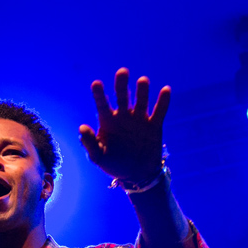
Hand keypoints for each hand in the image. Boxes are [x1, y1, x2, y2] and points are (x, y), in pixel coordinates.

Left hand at [79, 67, 169, 183]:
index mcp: (108, 121)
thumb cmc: (114, 164)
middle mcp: (123, 116)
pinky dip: (163, 101)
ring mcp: (140, 119)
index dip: (99, 94)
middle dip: (122, 84)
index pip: (102, 105)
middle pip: (122, 96)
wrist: (136, 175)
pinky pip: (160, 111)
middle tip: (122, 71)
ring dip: (142, 91)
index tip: (96, 83)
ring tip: (142, 81)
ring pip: (141, 101)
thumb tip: (82, 128)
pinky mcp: (155, 125)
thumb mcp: (99, 157)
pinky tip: (165, 90)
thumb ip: (89, 143)